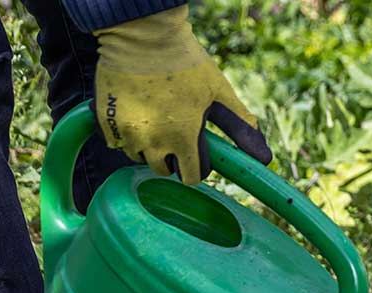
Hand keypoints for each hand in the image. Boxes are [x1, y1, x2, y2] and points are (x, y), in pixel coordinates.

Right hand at [93, 5, 271, 183]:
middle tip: (176, 135)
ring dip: (149, 148)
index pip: (192, 178)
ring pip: (139, 157)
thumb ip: (242, 128)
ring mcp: (127, 133)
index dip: (198, 167)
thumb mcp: (220, 94)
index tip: (197, 154)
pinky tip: (137, 114)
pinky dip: (127, 135)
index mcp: (184, 139)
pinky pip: (117, 142)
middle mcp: (154, 142)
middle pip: (164, 170)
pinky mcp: (106, 122)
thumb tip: (265, 159)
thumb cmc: (188, 64)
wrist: (143, 35)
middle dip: (173, 159)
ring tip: (157, 121)